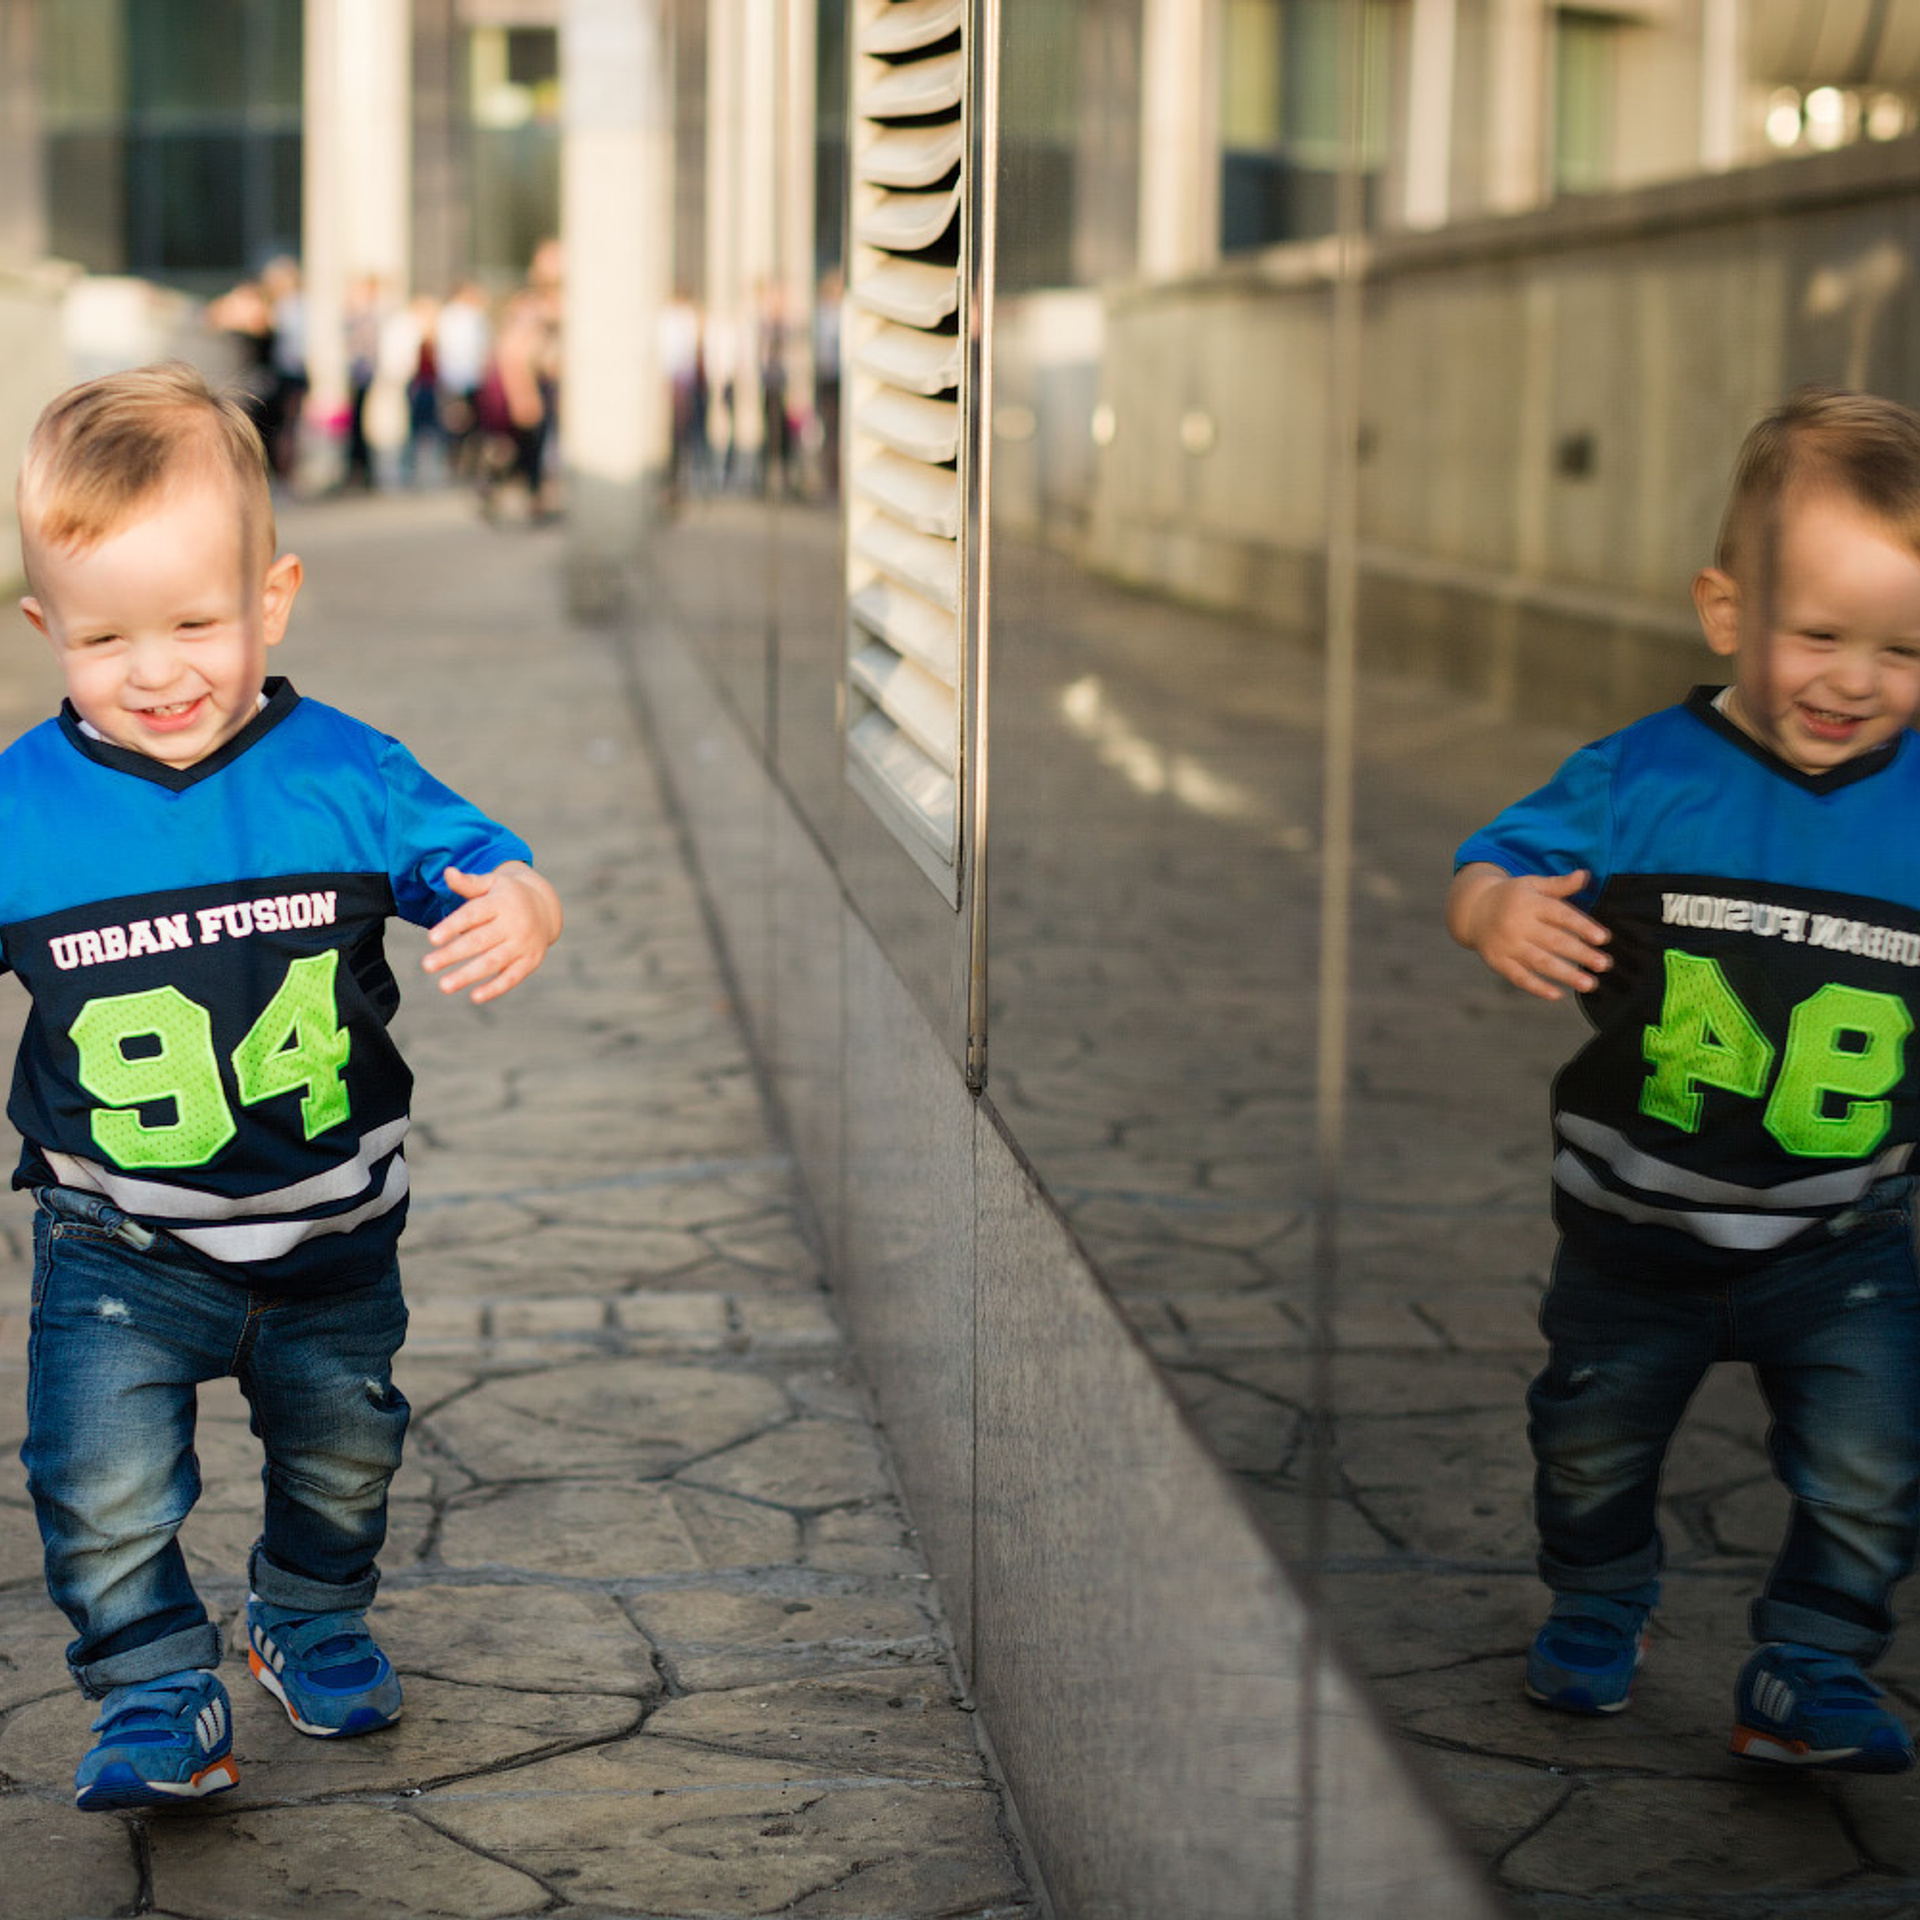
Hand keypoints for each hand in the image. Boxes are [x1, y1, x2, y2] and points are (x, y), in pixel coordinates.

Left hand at [422, 861, 562, 1003]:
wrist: (545, 907)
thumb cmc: (506, 895)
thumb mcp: (491, 883)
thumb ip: (469, 883)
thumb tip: (447, 873)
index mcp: (501, 903)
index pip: (473, 915)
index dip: (452, 926)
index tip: (431, 938)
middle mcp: (514, 924)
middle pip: (479, 941)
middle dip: (452, 954)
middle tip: (426, 965)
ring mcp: (523, 944)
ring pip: (493, 962)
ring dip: (468, 975)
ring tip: (443, 986)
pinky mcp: (530, 961)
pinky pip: (512, 977)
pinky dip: (495, 988)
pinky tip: (474, 997)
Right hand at [1449, 865, 1610, 1001]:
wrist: (1472, 910)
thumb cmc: (1512, 897)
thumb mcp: (1532, 885)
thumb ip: (1559, 884)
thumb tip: (1586, 875)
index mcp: (1530, 904)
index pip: (1560, 916)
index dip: (1582, 927)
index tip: (1603, 938)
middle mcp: (1518, 925)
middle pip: (1554, 942)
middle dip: (1581, 954)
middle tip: (1605, 964)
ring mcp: (1507, 946)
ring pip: (1540, 962)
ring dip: (1566, 975)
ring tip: (1590, 984)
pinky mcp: (1498, 962)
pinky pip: (1519, 977)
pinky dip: (1537, 987)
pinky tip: (1557, 994)